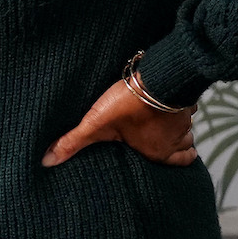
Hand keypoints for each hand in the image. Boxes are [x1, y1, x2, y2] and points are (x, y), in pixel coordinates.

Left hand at [43, 80, 196, 167]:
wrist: (156, 77)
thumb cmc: (128, 105)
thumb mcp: (95, 125)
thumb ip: (72, 142)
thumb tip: (47, 161)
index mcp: (158, 150)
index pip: (181, 161)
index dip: (179, 159)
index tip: (172, 157)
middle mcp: (176, 137)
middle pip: (186, 144)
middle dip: (180, 144)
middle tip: (168, 141)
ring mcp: (183, 116)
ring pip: (189, 126)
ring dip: (181, 126)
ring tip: (167, 124)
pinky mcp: (185, 96)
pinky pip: (190, 105)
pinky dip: (182, 106)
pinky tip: (170, 102)